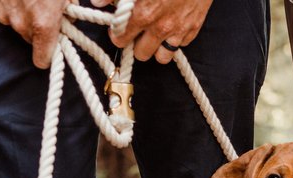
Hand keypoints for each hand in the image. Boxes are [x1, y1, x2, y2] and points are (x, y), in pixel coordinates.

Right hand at [0, 0, 68, 68]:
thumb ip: (70, 12)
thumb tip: (68, 21)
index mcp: (43, 24)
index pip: (43, 60)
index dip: (48, 56)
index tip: (53, 49)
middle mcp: (21, 24)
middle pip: (31, 40)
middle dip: (39, 30)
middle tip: (46, 10)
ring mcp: (4, 13)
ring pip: (17, 25)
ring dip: (25, 16)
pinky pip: (5, 12)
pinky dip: (12, 5)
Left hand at [93, 0, 212, 63]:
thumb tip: (98, 1)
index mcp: (142, 14)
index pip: (121, 39)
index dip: (117, 34)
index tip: (118, 28)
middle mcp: (160, 27)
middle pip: (141, 54)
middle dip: (136, 44)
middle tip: (137, 31)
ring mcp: (179, 30)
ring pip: (162, 58)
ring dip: (156, 48)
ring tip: (153, 34)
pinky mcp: (194, 29)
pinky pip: (180, 46)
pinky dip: (174, 40)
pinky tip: (171, 26)